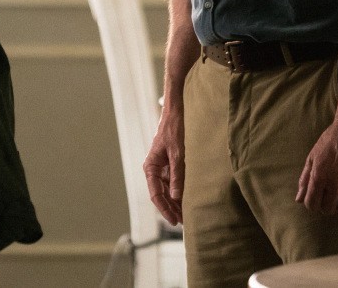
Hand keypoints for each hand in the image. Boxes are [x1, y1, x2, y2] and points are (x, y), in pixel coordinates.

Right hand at [143, 111, 184, 225]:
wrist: (176, 113)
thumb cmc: (174, 130)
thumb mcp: (177, 153)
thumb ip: (177, 175)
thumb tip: (176, 196)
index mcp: (150, 167)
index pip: (156, 194)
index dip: (165, 209)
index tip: (174, 220)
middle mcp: (154, 170)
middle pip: (161, 195)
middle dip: (171, 209)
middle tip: (183, 222)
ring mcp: (161, 168)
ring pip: (167, 191)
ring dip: (175, 202)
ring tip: (186, 215)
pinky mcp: (169, 165)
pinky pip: (173, 182)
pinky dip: (179, 192)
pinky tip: (187, 200)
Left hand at [296, 123, 337, 216]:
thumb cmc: (331, 140)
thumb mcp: (313, 156)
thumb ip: (305, 179)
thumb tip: (299, 199)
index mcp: (319, 175)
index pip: (312, 204)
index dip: (312, 204)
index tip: (317, 200)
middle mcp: (335, 182)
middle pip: (328, 209)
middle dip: (327, 205)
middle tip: (330, 196)